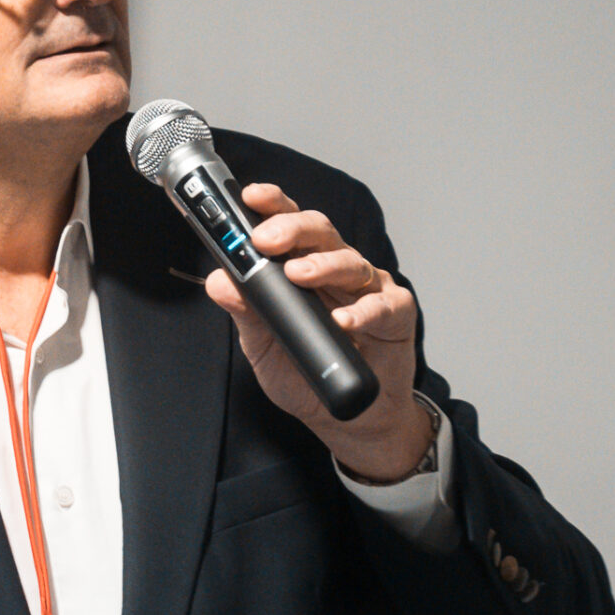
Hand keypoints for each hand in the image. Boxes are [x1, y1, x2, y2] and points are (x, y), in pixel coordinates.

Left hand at [202, 186, 432, 480]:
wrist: (350, 417)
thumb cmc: (307, 375)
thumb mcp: (263, 346)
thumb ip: (246, 313)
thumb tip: (219, 281)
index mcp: (302, 267)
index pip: (287, 226)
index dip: (271, 206)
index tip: (250, 197)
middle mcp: (336, 269)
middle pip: (319, 232)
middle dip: (292, 229)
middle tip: (267, 239)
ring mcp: (367, 289)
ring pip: (349, 261)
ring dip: (322, 265)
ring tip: (299, 274)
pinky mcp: (395, 314)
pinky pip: (382, 305)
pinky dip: (362, 312)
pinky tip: (344, 320)